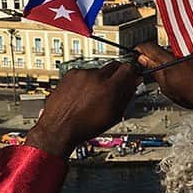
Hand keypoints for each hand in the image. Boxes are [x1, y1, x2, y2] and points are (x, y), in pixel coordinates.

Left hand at [26, 61, 140, 157]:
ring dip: (100, 80)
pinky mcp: (71, 74)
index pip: (128, 68)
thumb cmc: (84, 126)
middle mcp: (96, 77)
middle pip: (114, 66)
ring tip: (94, 96)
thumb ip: (127, 96)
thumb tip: (133, 84)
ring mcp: (82, 74)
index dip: (131, 73)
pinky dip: (86, 81)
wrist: (59, 127)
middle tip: (114, 87)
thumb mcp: (113, 115)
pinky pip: (84, 73)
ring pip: (99, 70)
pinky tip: (83, 94)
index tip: (131, 77)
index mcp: (110, 88)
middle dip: (117, 75)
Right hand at [135, 42, 192, 120]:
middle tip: (154, 69)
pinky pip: (185, 53)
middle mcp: (180, 50)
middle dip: (156, 57)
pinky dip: (182, 60)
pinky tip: (185, 73)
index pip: (148, 46)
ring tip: (174, 75)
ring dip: (170, 59)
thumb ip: (154, 70)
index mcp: (168, 58)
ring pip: (174, 51)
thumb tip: (144, 60)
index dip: (140, 50)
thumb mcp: (166, 86)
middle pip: (161, 49)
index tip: (138, 54)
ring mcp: (192, 50)